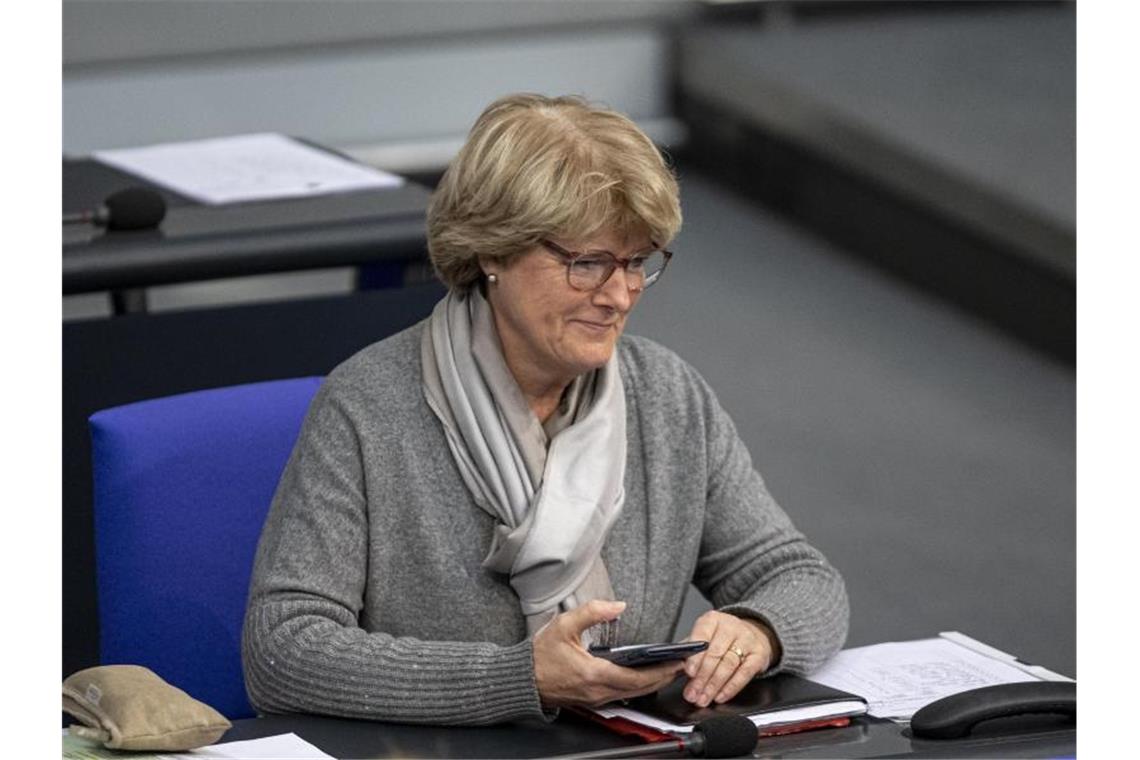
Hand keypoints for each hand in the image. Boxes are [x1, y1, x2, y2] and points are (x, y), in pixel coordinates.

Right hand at [533, 600, 684, 708]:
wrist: (522, 680)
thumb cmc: (540, 655)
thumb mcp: (564, 625)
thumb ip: (592, 612)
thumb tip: (618, 605)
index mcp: (594, 674)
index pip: (637, 677)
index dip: (660, 671)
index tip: (676, 662)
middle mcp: (598, 691)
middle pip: (641, 689)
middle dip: (663, 677)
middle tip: (681, 665)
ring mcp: (596, 698)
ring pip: (633, 694)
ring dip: (653, 682)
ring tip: (669, 668)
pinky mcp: (593, 700)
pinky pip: (623, 695)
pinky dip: (638, 686)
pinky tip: (646, 675)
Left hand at [681, 611, 779, 706]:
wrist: (753, 633)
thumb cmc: (722, 638)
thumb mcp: (705, 636)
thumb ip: (691, 650)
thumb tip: (677, 667)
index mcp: (712, 620)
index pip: (702, 637)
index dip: (695, 656)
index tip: (689, 672)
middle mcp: (731, 627)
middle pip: (715, 654)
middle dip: (702, 677)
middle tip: (693, 693)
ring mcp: (747, 640)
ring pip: (728, 665)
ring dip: (714, 685)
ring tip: (703, 698)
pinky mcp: (759, 655)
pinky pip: (745, 674)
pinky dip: (731, 687)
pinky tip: (720, 696)